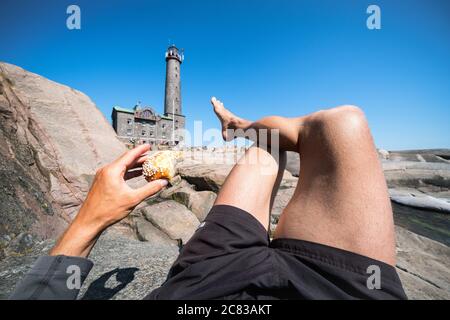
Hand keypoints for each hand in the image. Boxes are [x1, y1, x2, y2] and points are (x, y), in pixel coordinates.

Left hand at [50, 144, 167, 256]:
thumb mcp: (133, 199)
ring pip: (121, 167)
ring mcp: (103, 176)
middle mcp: (107, 170)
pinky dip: (127, 173)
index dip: (140, 150)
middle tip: (151, 157)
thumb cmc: (108, 210)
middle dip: (139, 158)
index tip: (148, 145)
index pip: (129, 155)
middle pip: (126, 160)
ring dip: (134, 166)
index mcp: (112, 171)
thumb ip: (149, 189)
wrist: (90, 221)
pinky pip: (117, 173)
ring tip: (146, 166)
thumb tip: (163, 183)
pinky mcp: (102, 182)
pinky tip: (135, 175)